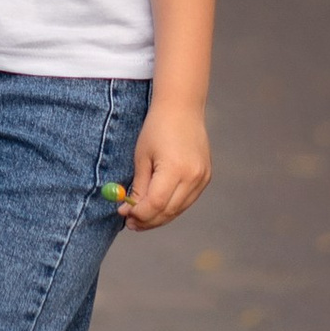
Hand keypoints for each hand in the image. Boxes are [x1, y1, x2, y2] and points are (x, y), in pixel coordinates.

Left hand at [118, 104, 209, 229]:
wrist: (182, 108)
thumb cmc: (157, 128)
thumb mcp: (142, 156)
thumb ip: (139, 186)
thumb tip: (130, 210)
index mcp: (175, 169)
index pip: (155, 204)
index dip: (138, 213)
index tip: (123, 214)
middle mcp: (193, 177)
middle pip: (168, 211)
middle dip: (147, 220)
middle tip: (130, 223)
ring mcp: (202, 178)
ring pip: (178, 209)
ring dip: (159, 217)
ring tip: (140, 218)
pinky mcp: (206, 177)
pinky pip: (186, 200)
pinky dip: (171, 207)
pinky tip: (157, 206)